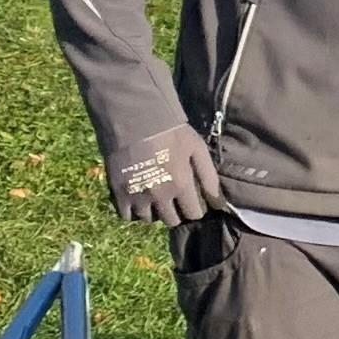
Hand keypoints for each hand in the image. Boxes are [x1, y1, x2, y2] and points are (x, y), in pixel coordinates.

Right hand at [107, 121, 224, 225]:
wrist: (133, 118)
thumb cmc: (169, 131)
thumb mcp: (197, 148)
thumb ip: (209, 176)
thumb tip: (219, 202)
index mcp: (181, 185)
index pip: (194, 214)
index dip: (195, 209)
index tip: (192, 200)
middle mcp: (160, 196)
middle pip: (171, 220)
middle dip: (176, 212)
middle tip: (173, 198)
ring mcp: (138, 196)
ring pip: (149, 220)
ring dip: (154, 211)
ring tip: (155, 196)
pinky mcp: (119, 193)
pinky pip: (127, 216)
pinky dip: (134, 211)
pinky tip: (138, 197)